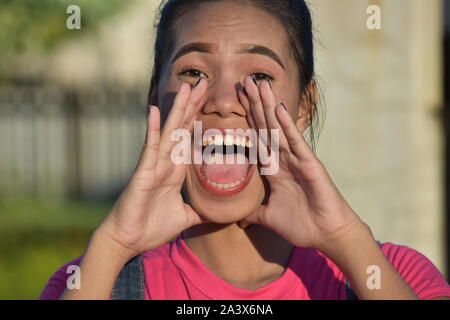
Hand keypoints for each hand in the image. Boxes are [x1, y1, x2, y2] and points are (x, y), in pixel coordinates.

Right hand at [98, 80, 208, 257]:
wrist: (129, 241)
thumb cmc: (152, 228)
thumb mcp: (185, 217)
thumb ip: (199, 211)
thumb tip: (217, 213)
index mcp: (175, 170)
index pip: (189, 138)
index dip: (198, 119)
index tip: (209, 100)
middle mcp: (165, 163)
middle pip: (182, 128)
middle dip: (193, 106)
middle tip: (203, 83)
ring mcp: (154, 165)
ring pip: (169, 132)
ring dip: (178, 109)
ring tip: (187, 87)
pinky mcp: (143, 172)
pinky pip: (149, 147)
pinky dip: (152, 129)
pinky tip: (153, 110)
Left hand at [237, 76, 364, 250]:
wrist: (326, 234)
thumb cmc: (301, 225)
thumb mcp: (268, 217)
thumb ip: (253, 213)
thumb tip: (237, 220)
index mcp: (274, 170)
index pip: (257, 140)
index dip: (246, 121)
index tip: (236, 103)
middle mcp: (284, 160)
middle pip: (265, 127)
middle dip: (254, 105)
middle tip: (244, 82)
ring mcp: (297, 159)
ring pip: (278, 128)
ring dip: (267, 106)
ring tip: (258, 84)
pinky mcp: (310, 163)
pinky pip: (295, 142)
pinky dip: (286, 125)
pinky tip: (278, 107)